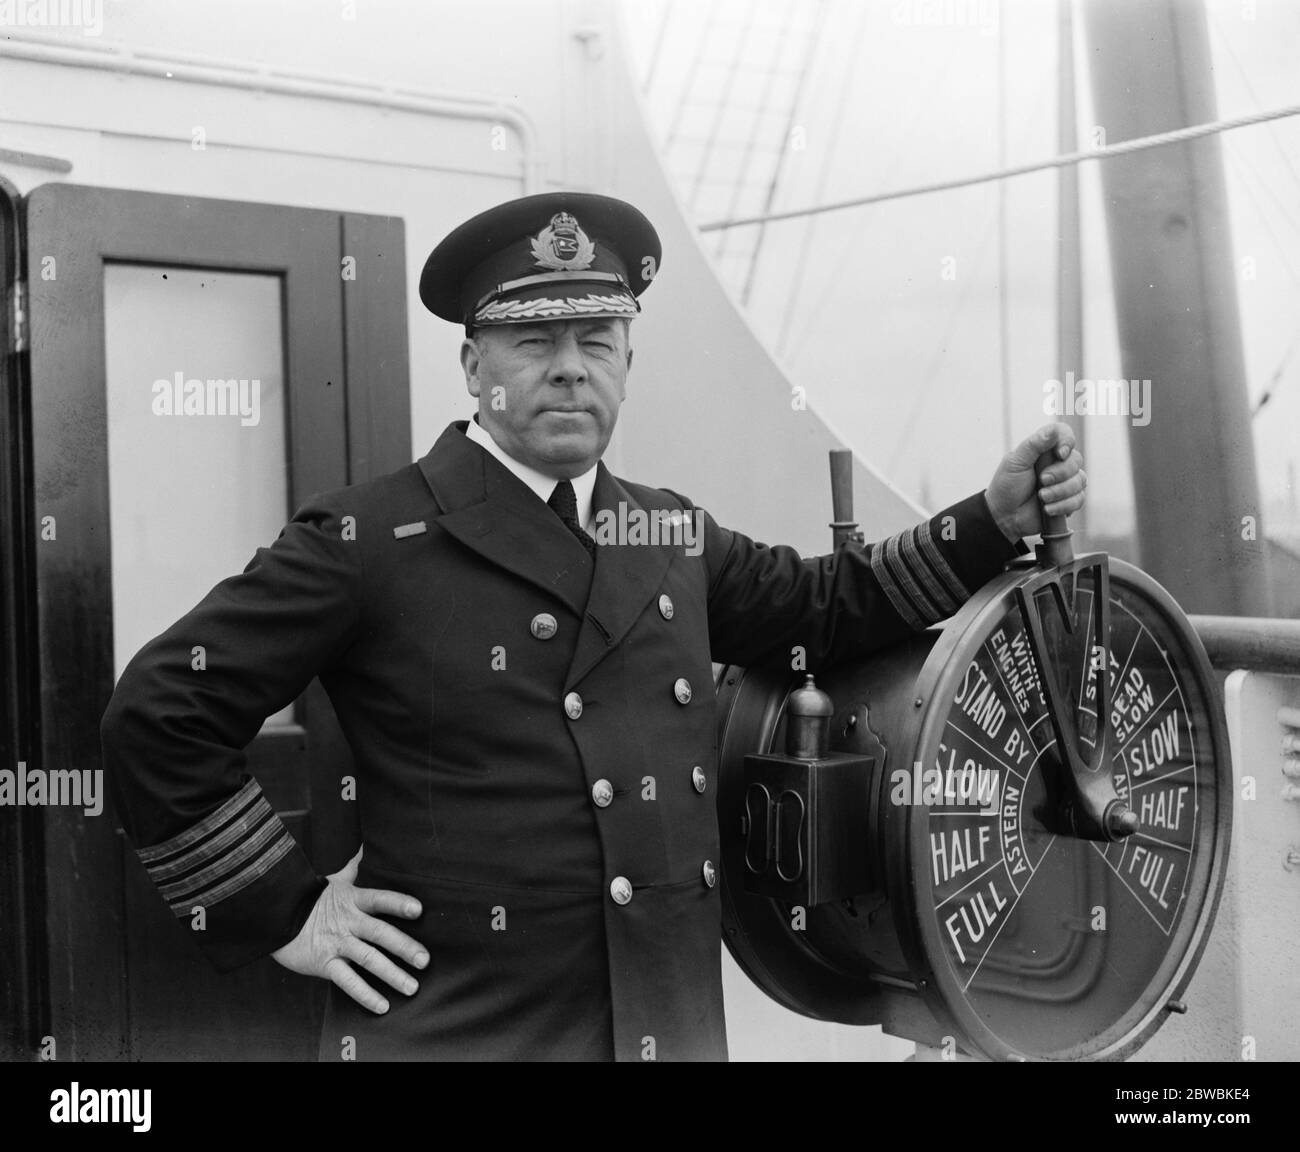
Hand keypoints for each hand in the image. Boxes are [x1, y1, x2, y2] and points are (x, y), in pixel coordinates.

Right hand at [271, 846, 427, 1012]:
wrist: (275, 915)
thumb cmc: (309, 898)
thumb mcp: (333, 881)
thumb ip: (353, 868)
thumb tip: (364, 846)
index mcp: (353, 900)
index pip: (380, 899)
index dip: (398, 903)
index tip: (418, 910)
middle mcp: (348, 922)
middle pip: (380, 933)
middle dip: (404, 946)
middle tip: (425, 961)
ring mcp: (337, 944)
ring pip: (368, 960)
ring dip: (392, 975)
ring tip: (412, 987)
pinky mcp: (324, 964)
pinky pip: (347, 981)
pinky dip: (365, 994)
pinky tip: (383, 1006)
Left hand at [984, 422, 1086, 541]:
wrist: (1004, 516)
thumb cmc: (1007, 486)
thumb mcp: (1015, 462)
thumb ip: (1034, 445)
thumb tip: (1054, 431)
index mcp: (1044, 449)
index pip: (1065, 434)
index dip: (1067, 441)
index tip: (1060, 454)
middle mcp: (1058, 463)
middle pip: (1076, 459)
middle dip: (1059, 473)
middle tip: (1041, 481)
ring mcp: (1065, 482)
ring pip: (1080, 481)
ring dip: (1059, 491)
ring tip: (1041, 497)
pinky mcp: (1069, 500)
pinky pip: (1079, 499)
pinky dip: (1063, 505)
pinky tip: (1047, 509)